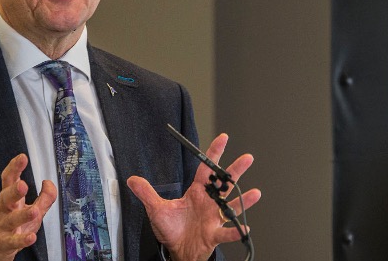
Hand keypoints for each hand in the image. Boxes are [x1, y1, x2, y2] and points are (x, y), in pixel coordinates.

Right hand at [0, 154, 56, 260]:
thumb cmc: (11, 226)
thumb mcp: (30, 209)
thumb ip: (44, 197)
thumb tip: (50, 184)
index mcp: (10, 199)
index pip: (9, 180)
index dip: (14, 168)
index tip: (22, 158)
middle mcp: (5, 210)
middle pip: (6, 197)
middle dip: (14, 191)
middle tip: (23, 185)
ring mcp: (4, 227)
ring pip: (11, 220)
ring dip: (22, 215)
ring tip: (33, 211)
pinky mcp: (5, 243)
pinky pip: (13, 241)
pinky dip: (22, 240)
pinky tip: (31, 238)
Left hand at [127, 134, 261, 260]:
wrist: (178, 251)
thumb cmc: (172, 230)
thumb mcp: (156, 209)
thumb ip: (146, 193)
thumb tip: (132, 179)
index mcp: (196, 193)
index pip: (206, 169)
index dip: (213, 153)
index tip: (222, 138)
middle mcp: (208, 203)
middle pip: (224, 183)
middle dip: (235, 170)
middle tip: (247, 158)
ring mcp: (213, 218)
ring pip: (231, 206)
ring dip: (243, 200)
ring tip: (255, 193)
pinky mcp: (214, 234)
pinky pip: (226, 231)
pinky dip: (235, 230)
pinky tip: (244, 227)